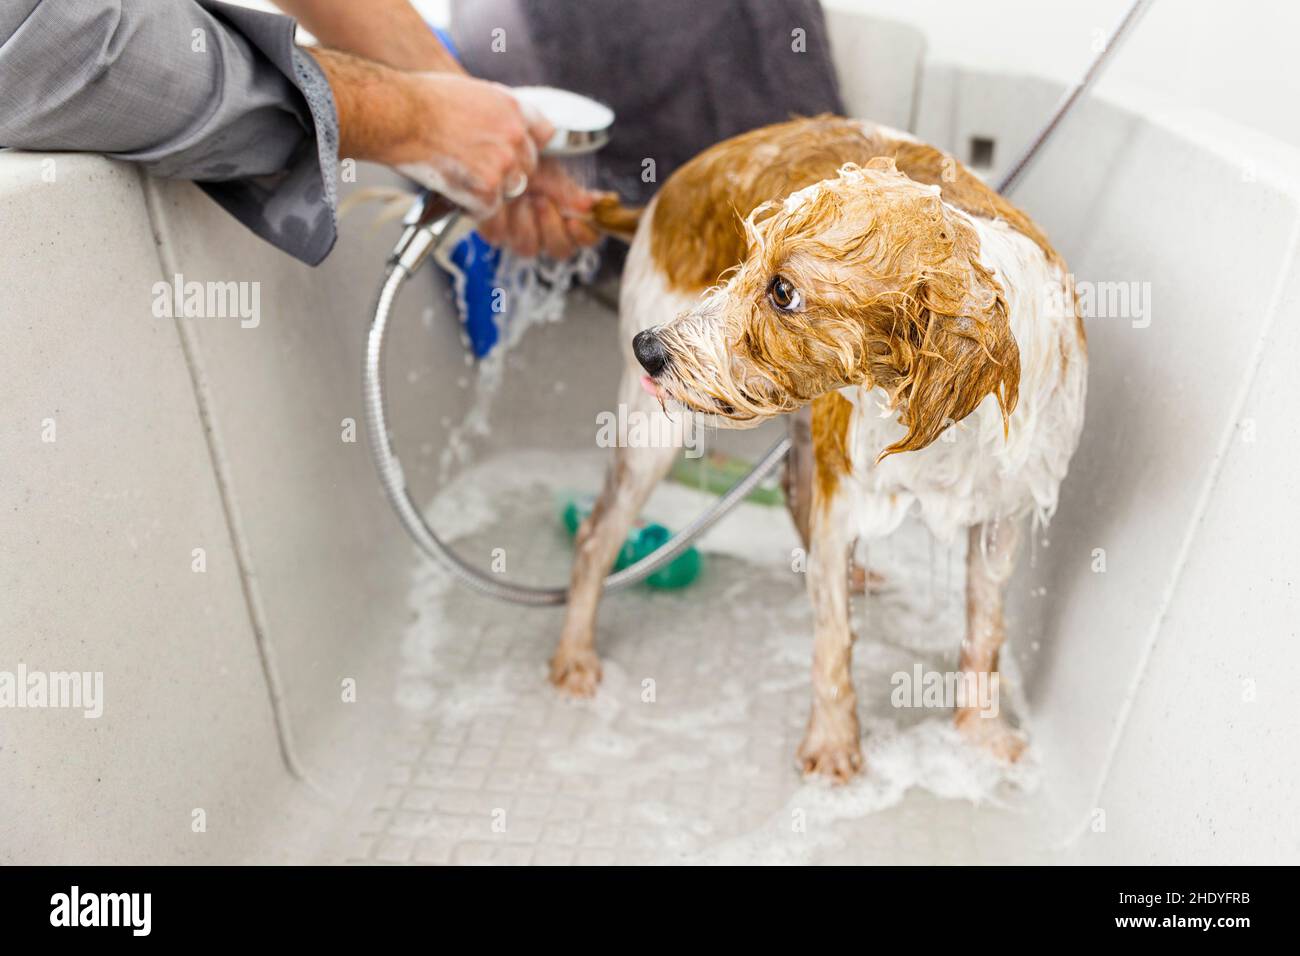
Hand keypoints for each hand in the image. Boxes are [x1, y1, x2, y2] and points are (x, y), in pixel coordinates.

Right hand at [393, 72, 551, 218]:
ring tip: (458, 175)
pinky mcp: (486, 189)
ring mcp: (502, 165)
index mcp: (513, 109)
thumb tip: (505, 133)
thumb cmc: (422, 101)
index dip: (526, 146)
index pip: (544, 134)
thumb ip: (497, 114)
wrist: (397, 116)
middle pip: (527, 168)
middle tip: (473, 167)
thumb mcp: (472, 93)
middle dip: (504, 171)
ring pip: (509, 191)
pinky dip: (470, 206)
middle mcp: (514, 136)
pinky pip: (488, 209)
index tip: (514, 153)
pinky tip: (452, 189)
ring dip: (488, 190)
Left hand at [477, 158, 601, 258]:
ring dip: (525, 222)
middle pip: (561, 250)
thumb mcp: (553, 174)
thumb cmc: (533, 165)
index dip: (585, 234)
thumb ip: (572, 193)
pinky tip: (502, 200)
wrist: (499, 158)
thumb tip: (592, 205)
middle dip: (551, 226)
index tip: (574, 220)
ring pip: (529, 249)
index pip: (589, 238)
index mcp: (571, 219)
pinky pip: (500, 237)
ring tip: (521, 197)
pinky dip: (501, 217)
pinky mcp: (496, 234)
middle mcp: (549, 235)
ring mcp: (522, 238)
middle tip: (542, 202)